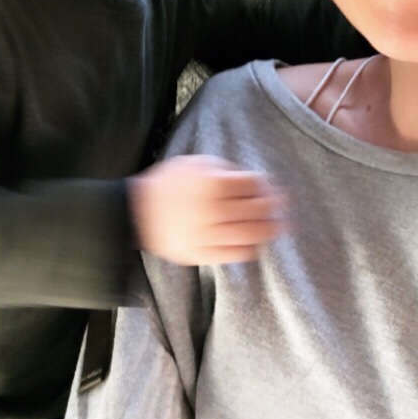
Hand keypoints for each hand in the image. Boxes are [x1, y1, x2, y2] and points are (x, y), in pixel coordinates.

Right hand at [128, 155, 287, 264]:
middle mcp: (209, 210)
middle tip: (282, 205)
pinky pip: (232, 254)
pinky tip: (257, 243)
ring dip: (269, 230)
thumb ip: (224, 170)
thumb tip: (255, 181)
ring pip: (248, 235)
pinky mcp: (199, 254)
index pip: (251, 184)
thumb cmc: (169, 185)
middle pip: (255, 210)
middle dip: (273, 207)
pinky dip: (250, 249)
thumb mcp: (194, 164)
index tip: (271, 187)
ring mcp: (204, 234)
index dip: (265, 184)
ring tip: (279, 227)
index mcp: (209, 183)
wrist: (135, 212)